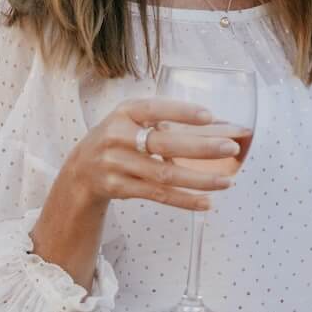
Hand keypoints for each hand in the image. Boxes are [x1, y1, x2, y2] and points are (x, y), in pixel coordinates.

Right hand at [57, 97, 239, 211]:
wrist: (80, 170)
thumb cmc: (118, 139)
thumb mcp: (131, 120)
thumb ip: (164, 121)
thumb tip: (217, 126)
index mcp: (125, 112)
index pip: (154, 109)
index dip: (181, 112)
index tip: (209, 116)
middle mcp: (117, 137)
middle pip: (164, 144)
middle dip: (201, 148)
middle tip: (230, 148)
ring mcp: (117, 165)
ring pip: (164, 175)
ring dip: (199, 179)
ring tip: (227, 181)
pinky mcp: (119, 188)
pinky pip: (158, 195)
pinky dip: (184, 200)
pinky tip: (206, 202)